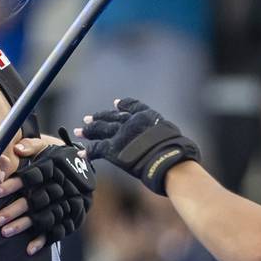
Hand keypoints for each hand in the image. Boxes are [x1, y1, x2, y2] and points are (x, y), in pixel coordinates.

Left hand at [0, 131, 94, 253]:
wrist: (87, 169)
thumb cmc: (61, 159)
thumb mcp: (48, 147)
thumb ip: (33, 146)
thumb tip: (18, 149)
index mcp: (56, 168)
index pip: (33, 176)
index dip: (14, 184)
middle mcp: (65, 187)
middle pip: (37, 200)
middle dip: (15, 210)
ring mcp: (71, 204)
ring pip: (45, 217)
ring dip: (25, 225)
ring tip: (5, 231)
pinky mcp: (75, 218)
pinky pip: (59, 231)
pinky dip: (43, 240)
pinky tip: (28, 248)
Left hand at [76, 98, 199, 194]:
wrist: (166, 158)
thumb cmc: (177, 152)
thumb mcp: (175, 138)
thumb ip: (167, 139)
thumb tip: (182, 150)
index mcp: (146, 116)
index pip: (133, 106)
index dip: (123, 105)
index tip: (117, 103)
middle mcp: (131, 122)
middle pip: (112, 118)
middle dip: (100, 117)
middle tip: (88, 118)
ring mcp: (120, 135)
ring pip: (100, 130)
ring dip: (89, 131)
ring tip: (79, 131)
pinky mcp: (112, 149)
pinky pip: (96, 150)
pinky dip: (87, 153)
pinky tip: (80, 154)